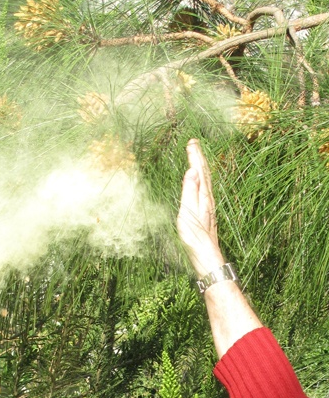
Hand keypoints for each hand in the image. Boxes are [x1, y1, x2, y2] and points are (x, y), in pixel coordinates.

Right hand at [177, 139, 224, 277]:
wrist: (206, 256)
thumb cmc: (195, 237)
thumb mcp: (188, 213)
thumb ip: (190, 191)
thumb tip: (192, 170)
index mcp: (204, 196)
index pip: (199, 170)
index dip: (195, 156)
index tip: (191, 141)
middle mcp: (208, 199)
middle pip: (204, 173)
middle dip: (199, 156)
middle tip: (193, 142)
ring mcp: (208, 206)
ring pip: (205, 180)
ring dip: (200, 166)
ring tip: (196, 156)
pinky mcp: (206, 212)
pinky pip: (204, 189)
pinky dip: (201, 179)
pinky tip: (199, 181)